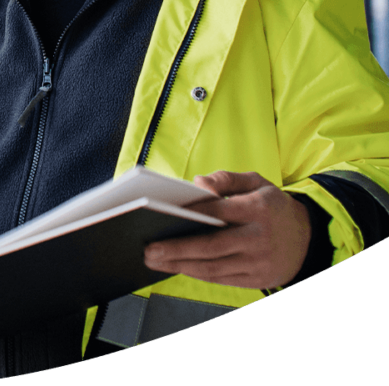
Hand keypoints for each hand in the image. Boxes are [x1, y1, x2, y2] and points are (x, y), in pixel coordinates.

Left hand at [143, 170, 311, 288]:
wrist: (309, 237)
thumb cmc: (273, 206)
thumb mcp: (256, 182)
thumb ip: (225, 179)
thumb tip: (198, 183)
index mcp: (259, 209)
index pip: (218, 211)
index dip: (189, 214)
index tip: (161, 215)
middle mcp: (260, 238)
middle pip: (212, 246)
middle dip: (177, 249)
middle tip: (149, 249)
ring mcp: (260, 262)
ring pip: (214, 267)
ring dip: (180, 266)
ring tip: (154, 261)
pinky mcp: (259, 279)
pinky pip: (222, 279)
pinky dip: (198, 274)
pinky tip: (178, 267)